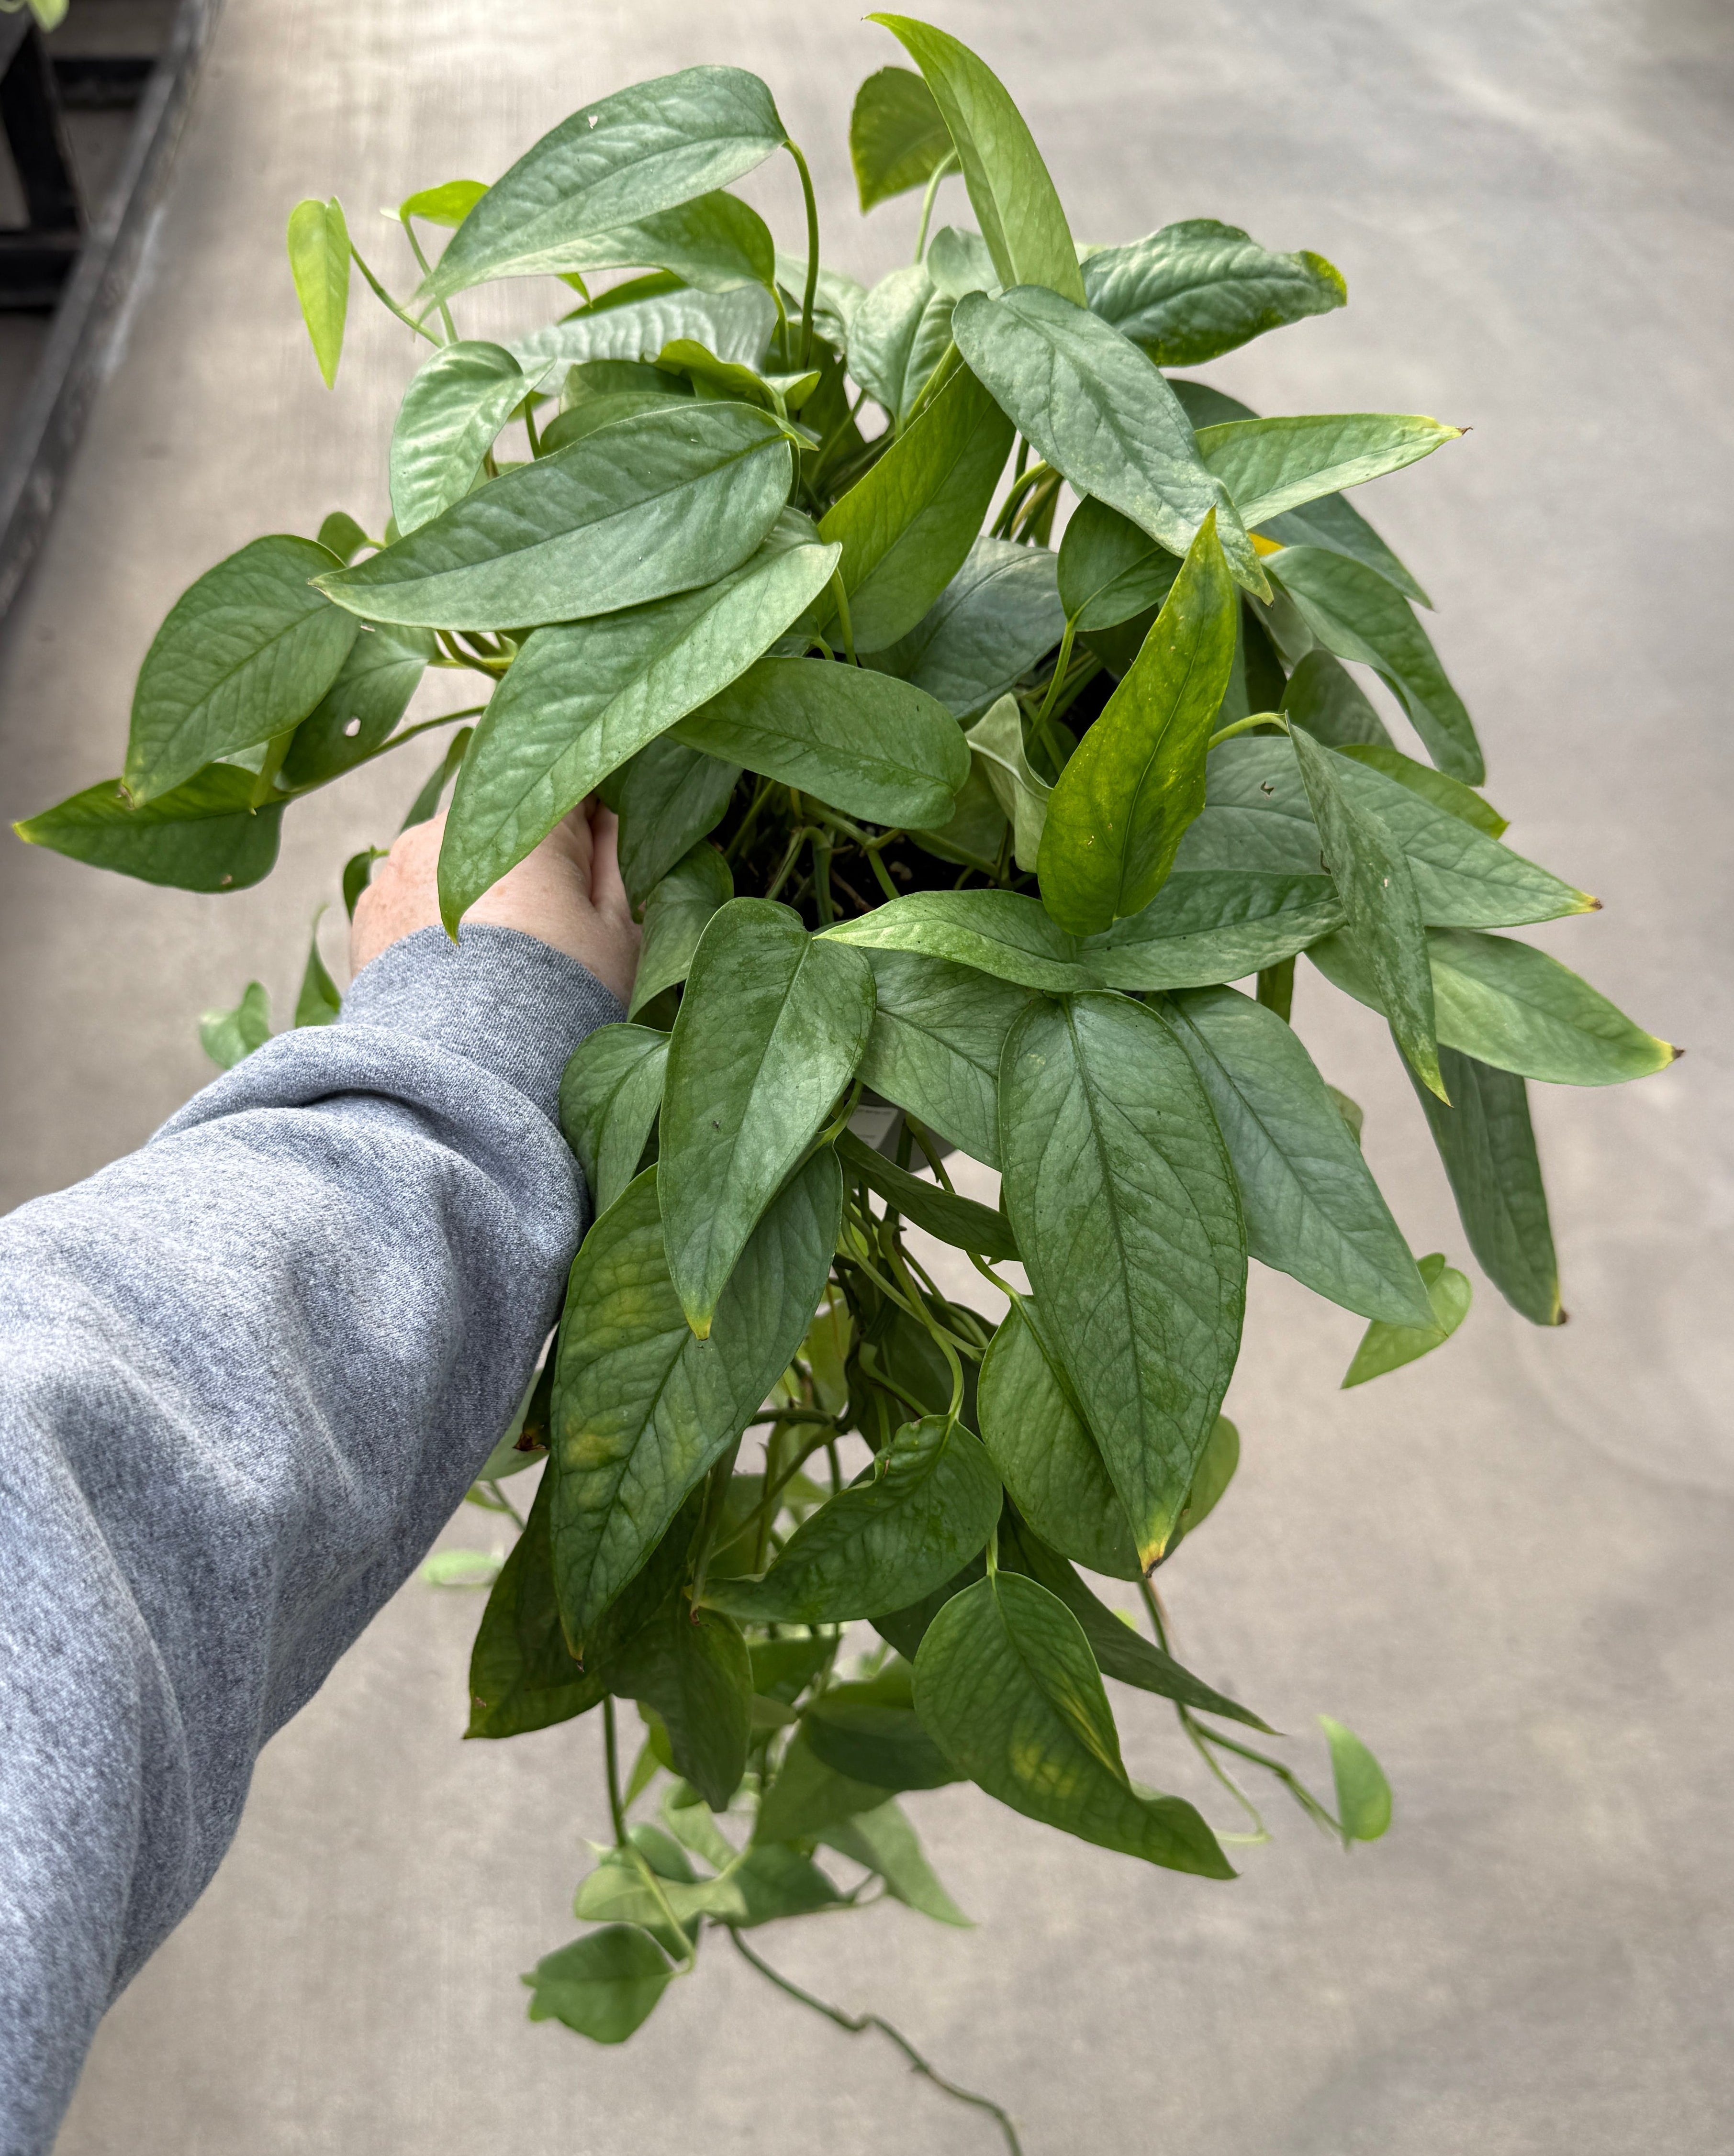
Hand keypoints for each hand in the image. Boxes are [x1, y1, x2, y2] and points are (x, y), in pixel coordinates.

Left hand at [350, 800, 640, 1004]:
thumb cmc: (558, 998)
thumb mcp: (617, 934)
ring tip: (498, 961)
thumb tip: (609, 819)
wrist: (464, 1068)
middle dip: (529, 864)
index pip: (571, 790)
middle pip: (506, 825)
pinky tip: (457, 973)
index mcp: (526, 820)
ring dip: (477, 891)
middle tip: (551, 932)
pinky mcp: (369, 909)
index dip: (591, 831)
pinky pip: (413, 899)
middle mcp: (454, 825)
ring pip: (455, 861)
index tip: (598, 876)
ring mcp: (401, 865)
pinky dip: (433, 924)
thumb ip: (617, 863)